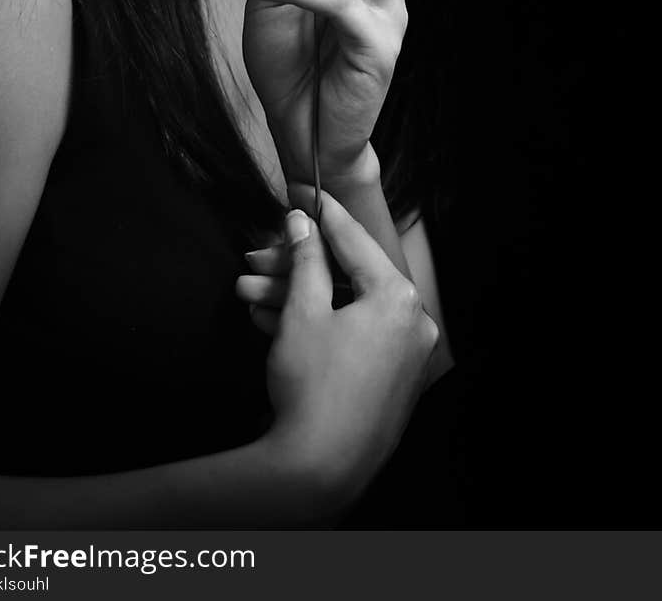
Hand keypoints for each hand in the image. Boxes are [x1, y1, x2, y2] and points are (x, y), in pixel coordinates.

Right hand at [263, 191, 437, 503]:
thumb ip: (304, 259)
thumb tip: (301, 223)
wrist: (317, 471)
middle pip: (346, 277)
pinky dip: (315, 326)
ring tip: (249, 291)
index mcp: (399, 298)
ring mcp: (403, 355)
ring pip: (343, 309)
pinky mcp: (388, 380)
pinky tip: (269, 318)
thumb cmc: (312, 388)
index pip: (354, 240)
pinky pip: (351, 336)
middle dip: (294, 268)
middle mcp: (412, 323)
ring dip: (295, 299)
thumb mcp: (302, 312)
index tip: (302, 189)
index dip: (321, 212)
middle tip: (255, 256)